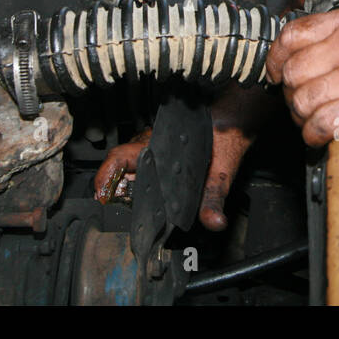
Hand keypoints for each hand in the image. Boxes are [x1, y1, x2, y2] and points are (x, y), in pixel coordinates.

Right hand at [93, 82, 270, 230]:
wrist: (237, 117)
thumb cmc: (227, 135)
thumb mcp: (221, 171)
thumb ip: (214, 198)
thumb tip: (213, 222)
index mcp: (159, 145)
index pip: (119, 157)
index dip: (105, 176)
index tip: (100, 195)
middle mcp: (152, 141)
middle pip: (122, 163)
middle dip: (117, 186)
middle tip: (121, 207)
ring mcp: (156, 140)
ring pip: (132, 160)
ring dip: (129, 181)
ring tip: (136, 203)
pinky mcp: (164, 142)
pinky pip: (144, 158)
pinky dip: (142, 175)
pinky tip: (153, 191)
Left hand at [265, 6, 338, 146]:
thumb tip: (324, 46)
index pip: (292, 35)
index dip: (277, 59)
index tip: (279, 74)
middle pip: (292, 71)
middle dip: (290, 93)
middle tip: (302, 105)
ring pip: (303, 99)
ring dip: (302, 117)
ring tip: (314, 123)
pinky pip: (325, 123)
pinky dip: (315, 135)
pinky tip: (323, 138)